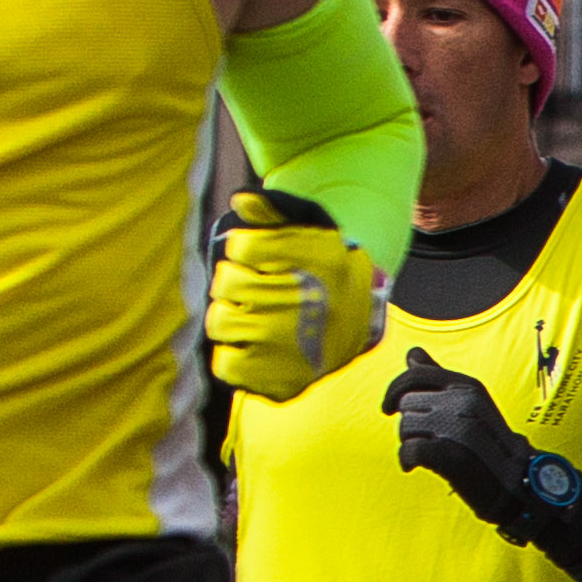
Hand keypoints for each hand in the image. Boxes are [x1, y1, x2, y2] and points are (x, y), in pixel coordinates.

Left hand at [208, 187, 380, 400]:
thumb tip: (240, 200)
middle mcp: (306, 304)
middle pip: (227, 283)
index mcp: (317, 261)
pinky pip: (226, 364)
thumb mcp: (314, 232)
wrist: (361, 324)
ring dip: (228, 315)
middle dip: (233, 281)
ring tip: (249, 315)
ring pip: (220, 322)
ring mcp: (292, 347)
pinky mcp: (281, 381)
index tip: (260, 257)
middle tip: (253, 287)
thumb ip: (278, 211)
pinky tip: (251, 345)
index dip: (244, 248)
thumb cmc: (325, 272)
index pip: (243, 246)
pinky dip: (231, 354)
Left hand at [380, 347, 572, 539]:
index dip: (394, 390)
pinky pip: (410, 449)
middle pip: (407, 403)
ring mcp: (459, 428)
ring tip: (424, 454)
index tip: (388, 408)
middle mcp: (464, 402)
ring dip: (407, 442)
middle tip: (421, 439)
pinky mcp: (452, 456)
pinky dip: (406, 460)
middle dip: (407, 423)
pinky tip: (412, 466)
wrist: (517, 478)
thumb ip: (437, 377)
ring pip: (405, 426)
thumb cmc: (488, 440)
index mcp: (467, 386)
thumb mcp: (469, 400)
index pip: (416, 374)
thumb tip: (412, 353)